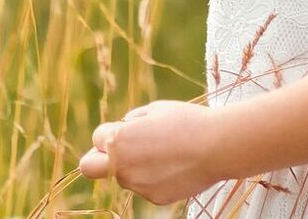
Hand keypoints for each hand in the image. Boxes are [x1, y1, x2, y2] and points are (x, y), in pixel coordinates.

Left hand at [77, 100, 225, 205]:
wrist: (218, 146)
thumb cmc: (187, 121)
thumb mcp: (155, 109)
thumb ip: (132, 121)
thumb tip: (123, 129)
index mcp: (118, 140)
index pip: (97, 138)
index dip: (112, 132)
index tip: (127, 130)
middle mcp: (122, 166)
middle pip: (89, 167)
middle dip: (97, 159)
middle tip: (116, 153)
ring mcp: (138, 185)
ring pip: (124, 177)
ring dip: (133, 166)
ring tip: (164, 153)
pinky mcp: (155, 198)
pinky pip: (146, 186)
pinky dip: (154, 178)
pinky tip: (175, 165)